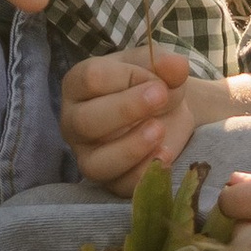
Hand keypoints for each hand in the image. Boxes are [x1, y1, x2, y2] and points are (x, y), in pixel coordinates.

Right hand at [59, 47, 241, 195]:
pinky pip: (119, 186)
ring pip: (95, 163)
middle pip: (85, 122)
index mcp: (78, 84)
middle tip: (161, 96)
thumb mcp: (157, 66)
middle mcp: (74, 121)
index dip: (127, 77)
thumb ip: (165, 64)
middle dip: (126, 109)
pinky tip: (165, 155)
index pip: (91, 79)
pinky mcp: (108, 181)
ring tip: (160, 129)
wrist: (167, 112)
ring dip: (131, 147)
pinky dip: (144, 173)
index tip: (157, 79)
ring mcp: (88, 155)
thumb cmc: (150, 83)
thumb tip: (176, 66)